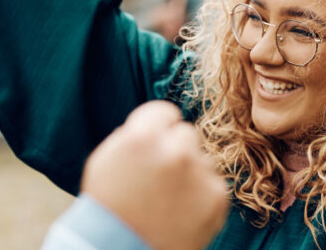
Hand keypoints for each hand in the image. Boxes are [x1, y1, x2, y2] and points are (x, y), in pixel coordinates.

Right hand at [81, 101, 228, 249]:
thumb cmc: (110, 208)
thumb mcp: (107, 160)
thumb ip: (134, 134)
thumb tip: (160, 123)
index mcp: (143, 136)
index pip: (166, 111)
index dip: (160, 129)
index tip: (157, 145)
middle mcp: (175, 150)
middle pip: (187, 135)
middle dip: (177, 151)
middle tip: (161, 179)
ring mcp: (199, 173)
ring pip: (203, 161)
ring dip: (191, 175)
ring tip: (168, 202)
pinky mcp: (217, 196)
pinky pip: (214, 184)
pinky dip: (202, 197)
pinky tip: (182, 214)